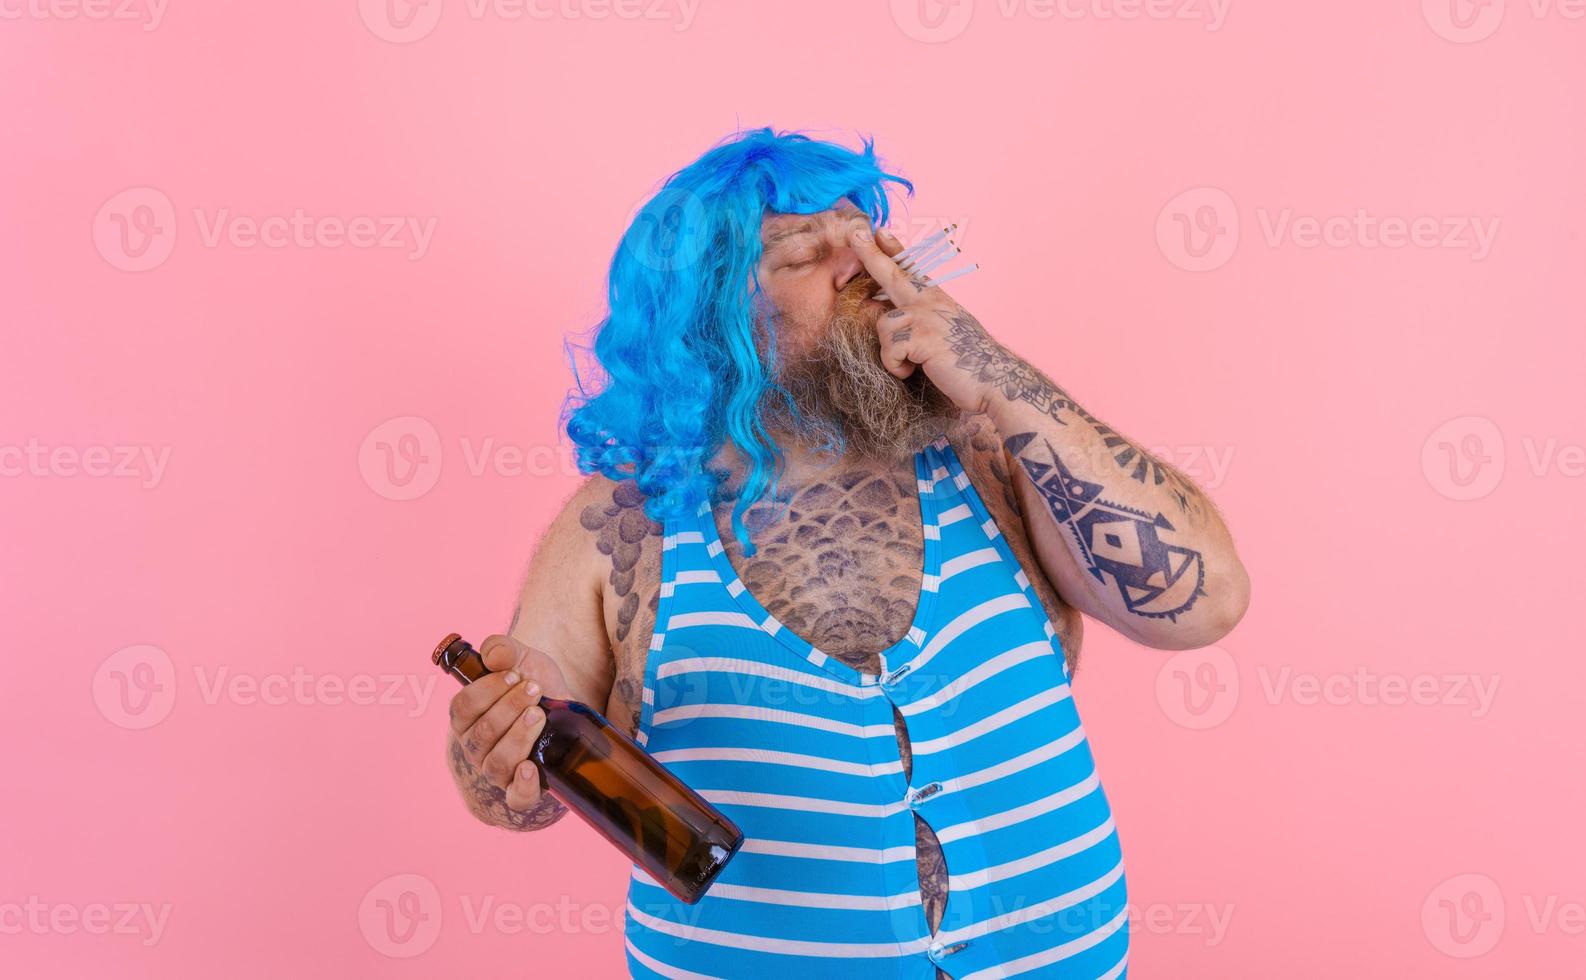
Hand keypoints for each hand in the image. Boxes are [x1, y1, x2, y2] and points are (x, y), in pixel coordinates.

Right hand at [447, 634, 569, 811]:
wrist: (568, 714)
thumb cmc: (536, 689)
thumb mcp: (524, 662)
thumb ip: (505, 650)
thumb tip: (493, 655)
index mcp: (467, 719)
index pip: (462, 708)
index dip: (486, 690)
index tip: (514, 674)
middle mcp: (477, 749)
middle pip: (481, 734)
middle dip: (509, 707)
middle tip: (533, 689)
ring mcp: (498, 772)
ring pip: (497, 763)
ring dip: (518, 736)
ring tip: (538, 714)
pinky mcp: (523, 791)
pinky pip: (516, 798)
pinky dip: (523, 785)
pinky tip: (532, 767)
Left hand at [848, 223, 1005, 417]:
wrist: (994, 378)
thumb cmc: (969, 362)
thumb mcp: (945, 331)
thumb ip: (922, 319)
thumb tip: (894, 319)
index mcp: (935, 298)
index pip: (911, 269)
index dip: (894, 249)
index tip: (880, 231)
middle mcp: (930, 301)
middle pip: (892, 273)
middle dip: (870, 253)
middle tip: (855, 234)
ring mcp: (926, 316)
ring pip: (884, 324)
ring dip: (891, 352)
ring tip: (912, 364)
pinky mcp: (922, 336)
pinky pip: (890, 348)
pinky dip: (896, 366)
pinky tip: (914, 371)